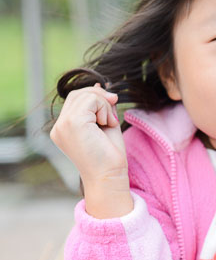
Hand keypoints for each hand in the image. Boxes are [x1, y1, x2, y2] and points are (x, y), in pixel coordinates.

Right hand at [50, 84, 132, 217]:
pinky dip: (105, 109)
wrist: (109, 175)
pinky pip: (91, 100)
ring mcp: (63, 125)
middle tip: (112, 114)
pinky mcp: (72, 123)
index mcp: (63, 128)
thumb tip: (100, 84)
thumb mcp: (104, 124)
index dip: (96, 96)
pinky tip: (107, 123)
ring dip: (105, 105)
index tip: (112, 103)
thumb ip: (100, 106)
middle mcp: (59, 126)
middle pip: (78, 94)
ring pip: (86, 96)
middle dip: (101, 97)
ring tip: (109, 123)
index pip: (75, 99)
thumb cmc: (109, 155)